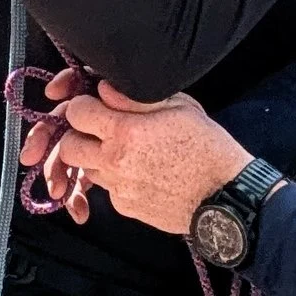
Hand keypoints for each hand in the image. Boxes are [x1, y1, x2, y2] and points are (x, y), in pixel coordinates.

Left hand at [49, 84, 253, 236]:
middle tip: (97, 128)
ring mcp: (119, 188)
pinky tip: (140, 171)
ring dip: (95, 156)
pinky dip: (115, 178)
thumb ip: (134, 97)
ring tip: (124, 149)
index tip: (94, 103)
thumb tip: (104, 88)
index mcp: (126, 131)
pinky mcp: (126, 207)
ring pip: (86, 168)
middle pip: (68, 146)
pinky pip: (107, 188)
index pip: (76, 112)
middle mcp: (115, 162)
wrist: (227, 196)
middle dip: (77, 133)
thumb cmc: (208, 147)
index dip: (83, 104)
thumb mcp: (178, 107)